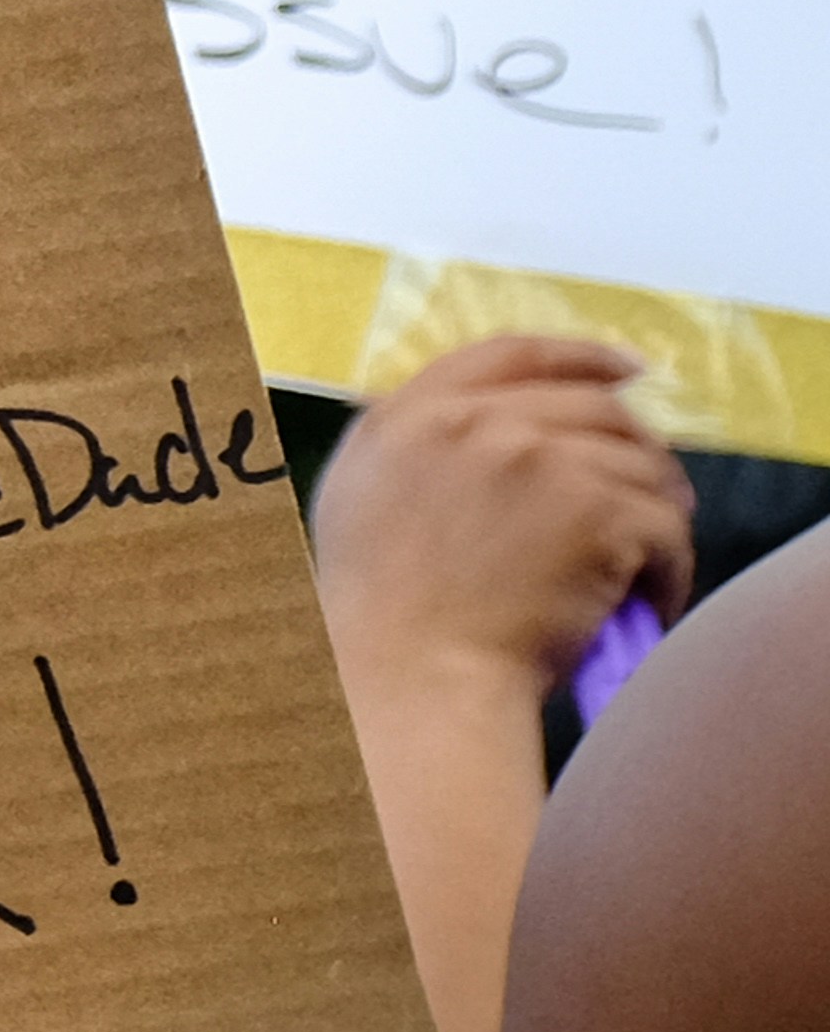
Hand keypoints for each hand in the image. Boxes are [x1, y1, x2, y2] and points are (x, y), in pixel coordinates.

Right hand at [318, 331, 689, 683]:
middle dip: (637, 448)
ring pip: (643, 466)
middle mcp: (474, 422)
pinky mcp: (599, 509)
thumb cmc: (380, 617)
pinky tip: (652, 600)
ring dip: (656, 515)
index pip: (511, 355)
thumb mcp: (361, 503)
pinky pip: (666, 527)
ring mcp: (541, 460)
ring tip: (647, 563)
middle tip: (655, 492)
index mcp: (411, 418)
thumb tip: (497, 429)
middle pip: (595, 407)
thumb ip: (416, 448)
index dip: (576, 358)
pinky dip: (670, 569)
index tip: (625, 370)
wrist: (413, 676)